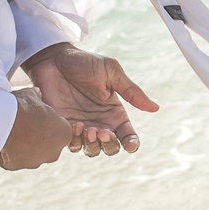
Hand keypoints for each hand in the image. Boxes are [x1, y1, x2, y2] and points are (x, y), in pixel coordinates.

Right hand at [0, 88, 73, 170]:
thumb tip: (36, 93)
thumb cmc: (20, 106)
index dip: (49, 120)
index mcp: (63, 134)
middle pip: (49, 143)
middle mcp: (53, 152)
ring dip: (25, 144)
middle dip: (39, 135)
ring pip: (33, 153)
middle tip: (25, 123)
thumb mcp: (30, 95)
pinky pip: (16, 158)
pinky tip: (2, 138)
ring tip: (11, 130)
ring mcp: (35, 161)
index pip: (61, 129)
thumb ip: (36, 96)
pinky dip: (11, 151)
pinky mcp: (17, 166)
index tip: (37, 114)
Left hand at [22, 43, 159, 155]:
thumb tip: (155, 108)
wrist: (53, 59)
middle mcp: (100, 123)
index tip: (129, 144)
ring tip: (87, 128)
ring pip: (91, 150)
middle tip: (101, 132)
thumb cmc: (84, 62)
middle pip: (110, 148)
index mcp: (114, 113)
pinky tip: (75, 124)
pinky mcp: (63, 127)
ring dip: (92, 144)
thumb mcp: (111, 72)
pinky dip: (75, 140)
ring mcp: (81, 126)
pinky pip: (71, 144)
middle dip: (108, 145)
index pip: (127, 135)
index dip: (131, 143)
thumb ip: (131, 92)